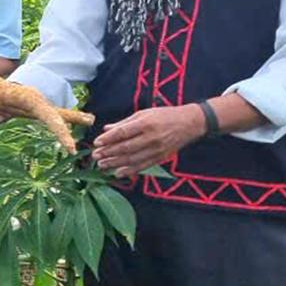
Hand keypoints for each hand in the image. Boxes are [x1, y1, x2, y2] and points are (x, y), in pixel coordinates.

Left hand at [90, 105, 207, 178]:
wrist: (190, 123)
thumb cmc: (164, 115)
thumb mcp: (144, 113)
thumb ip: (124, 123)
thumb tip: (106, 129)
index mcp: (145, 123)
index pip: (122, 133)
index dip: (108, 139)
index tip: (96, 143)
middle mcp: (151, 137)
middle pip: (125, 147)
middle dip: (108, 152)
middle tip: (95, 156)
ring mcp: (156, 149)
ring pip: (132, 159)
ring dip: (115, 163)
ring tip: (102, 164)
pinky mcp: (160, 157)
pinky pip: (142, 166)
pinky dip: (129, 171)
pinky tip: (117, 172)